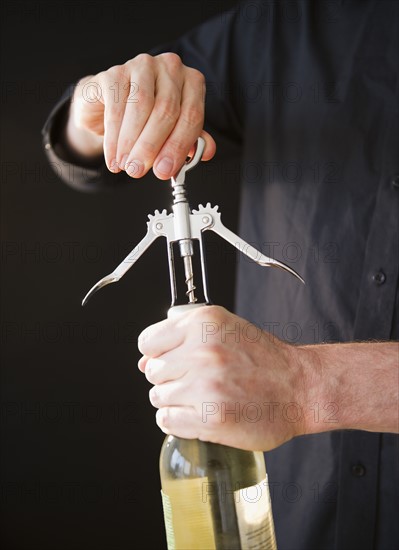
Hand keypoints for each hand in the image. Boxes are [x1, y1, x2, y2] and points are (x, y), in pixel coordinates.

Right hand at [66, 53, 215, 178]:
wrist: (110, 106)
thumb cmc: (148, 119)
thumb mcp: (174, 131)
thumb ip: (191, 141)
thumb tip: (206, 153)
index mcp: (192, 82)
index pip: (191, 116)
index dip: (178, 146)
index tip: (165, 170)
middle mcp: (170, 69)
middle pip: (166, 110)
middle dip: (151, 147)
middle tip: (140, 170)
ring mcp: (142, 66)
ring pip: (140, 107)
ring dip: (131, 142)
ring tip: (125, 165)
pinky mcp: (115, 72)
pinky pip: (116, 108)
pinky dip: (113, 138)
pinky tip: (113, 157)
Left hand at [137, 305, 313, 450]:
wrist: (300, 387)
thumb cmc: (263, 358)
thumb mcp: (225, 328)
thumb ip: (184, 337)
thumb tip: (144, 362)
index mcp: (203, 323)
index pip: (148, 342)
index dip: (156, 353)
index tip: (169, 360)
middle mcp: (202, 351)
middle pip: (153, 371)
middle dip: (170, 377)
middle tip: (196, 380)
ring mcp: (205, 386)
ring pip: (158, 397)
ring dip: (175, 401)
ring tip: (201, 397)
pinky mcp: (209, 418)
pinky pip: (167, 421)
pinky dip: (178, 420)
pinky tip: (197, 414)